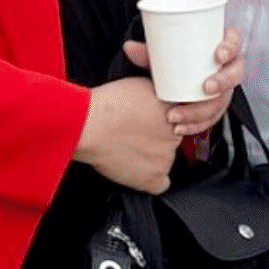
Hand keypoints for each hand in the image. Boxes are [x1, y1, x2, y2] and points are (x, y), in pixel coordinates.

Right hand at [75, 75, 181, 191]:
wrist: (89, 125)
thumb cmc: (108, 103)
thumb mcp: (142, 84)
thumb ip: (160, 93)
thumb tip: (164, 99)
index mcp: (174, 112)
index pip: (179, 118)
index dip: (162, 117)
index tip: (150, 118)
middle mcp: (175, 136)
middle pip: (173, 137)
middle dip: (159, 135)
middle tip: (137, 131)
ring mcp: (164, 159)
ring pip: (166, 158)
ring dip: (153, 153)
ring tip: (131, 146)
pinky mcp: (151, 178)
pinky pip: (161, 184)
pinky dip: (152, 178)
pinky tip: (139, 168)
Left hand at [121, 28, 246, 139]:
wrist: (180, 72)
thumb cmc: (178, 55)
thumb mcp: (166, 51)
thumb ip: (149, 52)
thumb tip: (129, 47)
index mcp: (222, 44)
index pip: (235, 42)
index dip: (230, 48)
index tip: (218, 56)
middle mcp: (228, 67)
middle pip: (235, 74)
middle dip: (222, 82)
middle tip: (205, 88)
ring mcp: (225, 88)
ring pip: (223, 101)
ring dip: (202, 111)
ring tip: (178, 115)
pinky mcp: (216, 106)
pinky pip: (212, 118)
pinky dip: (196, 125)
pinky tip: (181, 129)